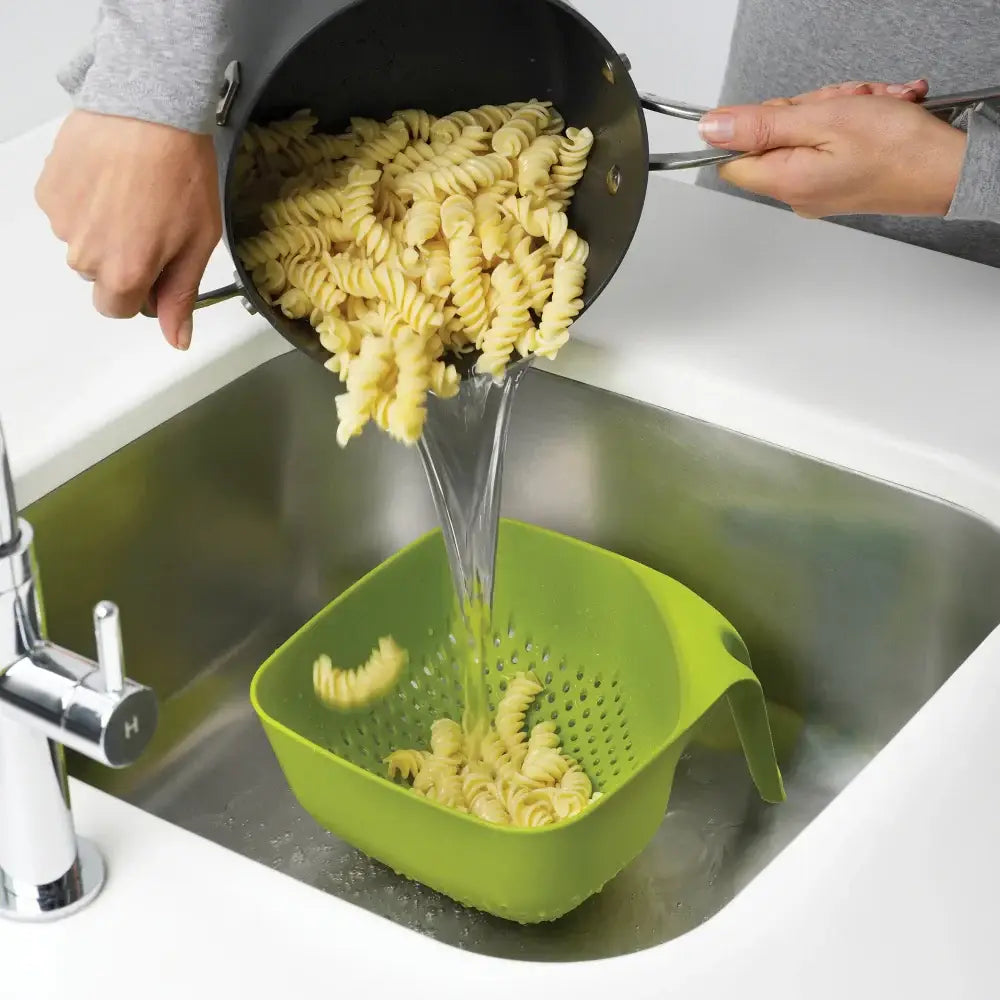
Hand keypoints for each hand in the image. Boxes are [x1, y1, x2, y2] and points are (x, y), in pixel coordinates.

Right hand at [35, 110, 221, 349]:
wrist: (149, 107)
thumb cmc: (180, 172)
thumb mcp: (198, 242)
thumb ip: (181, 295)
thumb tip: (177, 340)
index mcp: (124, 274)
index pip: (119, 309)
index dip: (142, 291)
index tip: (158, 265)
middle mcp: (85, 255)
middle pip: (101, 277)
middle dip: (124, 259)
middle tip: (153, 221)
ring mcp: (62, 222)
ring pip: (84, 244)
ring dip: (105, 229)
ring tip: (133, 193)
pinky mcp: (48, 190)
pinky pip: (68, 212)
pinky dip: (86, 202)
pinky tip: (111, 178)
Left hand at [698, 79, 965, 218]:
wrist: (949, 171)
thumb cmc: (897, 150)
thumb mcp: (823, 120)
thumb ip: (761, 125)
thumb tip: (711, 129)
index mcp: (783, 181)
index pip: (731, 157)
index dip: (752, 126)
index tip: (785, 110)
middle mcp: (794, 193)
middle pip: (772, 137)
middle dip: (808, 107)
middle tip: (843, 103)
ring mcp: (816, 189)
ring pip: (804, 132)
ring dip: (837, 108)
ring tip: (871, 108)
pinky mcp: (835, 182)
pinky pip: (827, 141)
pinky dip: (852, 120)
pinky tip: (878, 115)